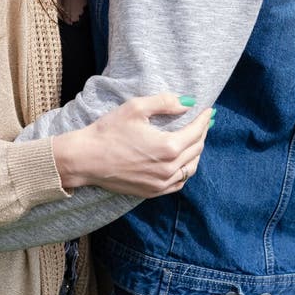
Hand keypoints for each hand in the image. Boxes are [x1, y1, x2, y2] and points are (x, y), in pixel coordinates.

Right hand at [53, 93, 210, 195]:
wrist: (86, 158)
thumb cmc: (108, 131)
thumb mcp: (136, 108)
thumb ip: (165, 103)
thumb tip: (188, 102)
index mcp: (168, 147)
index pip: (196, 131)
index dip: (204, 119)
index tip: (209, 110)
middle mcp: (169, 168)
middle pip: (196, 149)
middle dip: (202, 133)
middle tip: (204, 122)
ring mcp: (161, 183)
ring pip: (190, 168)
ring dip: (196, 152)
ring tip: (196, 139)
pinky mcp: (151, 192)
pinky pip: (178, 182)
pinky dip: (185, 170)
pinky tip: (183, 162)